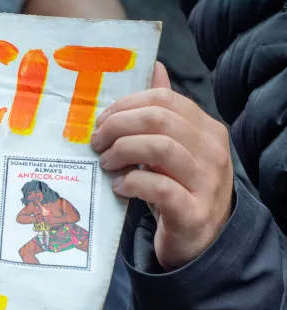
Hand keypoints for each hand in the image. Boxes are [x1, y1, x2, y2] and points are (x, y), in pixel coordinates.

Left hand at [91, 63, 233, 269]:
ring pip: (160, 148)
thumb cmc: (180, 188)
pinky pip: (158, 187)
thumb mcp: (175, 148)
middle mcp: (213, 152)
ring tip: (106, 163)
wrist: (200, 241)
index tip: (102, 122)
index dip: (125, 106)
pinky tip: (119, 186)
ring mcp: (207, 183)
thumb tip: (155, 68)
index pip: (164, 100)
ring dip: (122, 152)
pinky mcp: (192, 212)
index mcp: (208, 130)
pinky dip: (132, 182)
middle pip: (159, 119)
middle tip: (97, 143)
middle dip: (118, 126)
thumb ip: (165, 112)